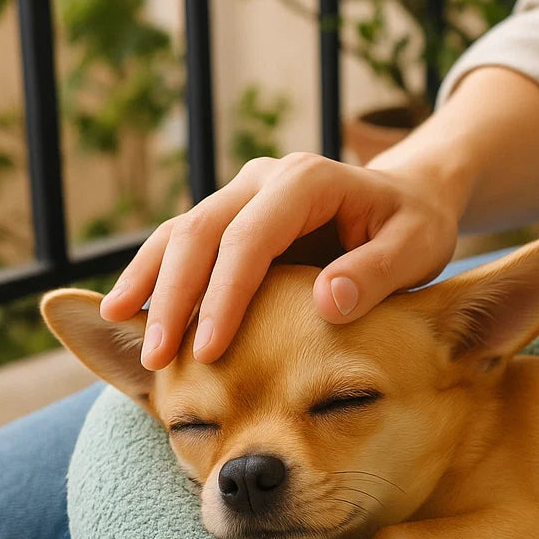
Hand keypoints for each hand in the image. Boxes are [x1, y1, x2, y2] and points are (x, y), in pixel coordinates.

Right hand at [98, 152, 460, 369]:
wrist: (408, 201)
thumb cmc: (415, 228)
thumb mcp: (417, 249)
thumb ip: (377, 274)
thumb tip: (326, 302)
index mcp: (309, 181)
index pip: (250, 239)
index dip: (225, 296)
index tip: (210, 353)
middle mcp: (266, 179)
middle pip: (201, 232)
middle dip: (173, 296)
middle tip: (158, 359)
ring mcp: (244, 195)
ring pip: (180, 233)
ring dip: (149, 281)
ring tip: (121, 327)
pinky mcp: (233, 218)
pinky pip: (183, 244)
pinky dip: (156, 276)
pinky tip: (132, 312)